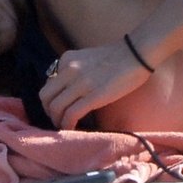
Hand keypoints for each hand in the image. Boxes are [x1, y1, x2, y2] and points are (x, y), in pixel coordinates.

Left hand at [38, 40, 152, 129]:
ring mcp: (80, 83)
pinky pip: (71, 114)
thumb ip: (74, 71)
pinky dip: (68, 125)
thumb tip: (67, 90)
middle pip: (46, 97)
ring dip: (57, 121)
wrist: (136, 54)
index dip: (50, 100)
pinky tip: (72, 128)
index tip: (56, 109)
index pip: (48, 84)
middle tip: (57, 119)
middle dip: (49, 111)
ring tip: (64, 126)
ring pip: (56, 108)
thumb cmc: (116, 57)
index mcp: (66, 60)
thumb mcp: (86, 58)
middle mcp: (69, 70)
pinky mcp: (93, 96)